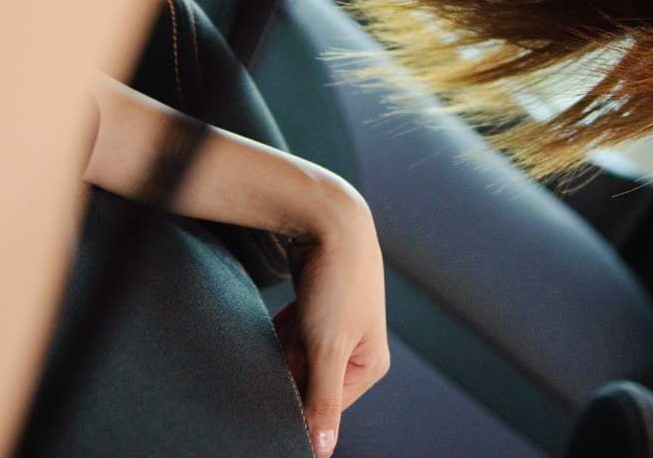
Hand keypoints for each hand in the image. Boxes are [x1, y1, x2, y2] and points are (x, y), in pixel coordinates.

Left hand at [273, 189, 388, 457]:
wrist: (329, 218)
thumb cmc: (336, 281)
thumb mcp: (326, 346)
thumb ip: (321, 401)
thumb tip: (322, 452)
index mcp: (370, 365)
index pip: (324, 404)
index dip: (296, 392)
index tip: (281, 372)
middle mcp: (359, 349)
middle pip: (308, 377)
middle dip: (290, 362)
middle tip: (293, 333)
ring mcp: (338, 327)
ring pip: (297, 354)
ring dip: (285, 342)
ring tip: (294, 315)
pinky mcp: (319, 307)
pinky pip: (293, 332)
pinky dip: (284, 327)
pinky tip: (286, 310)